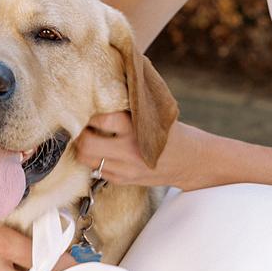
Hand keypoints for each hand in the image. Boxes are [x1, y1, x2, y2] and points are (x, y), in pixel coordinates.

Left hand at [74, 112, 213, 189]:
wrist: (192, 161)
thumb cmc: (172, 131)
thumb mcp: (154, 114)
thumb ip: (129, 107)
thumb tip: (101, 90)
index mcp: (137, 128)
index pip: (101, 119)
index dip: (88, 112)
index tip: (84, 106)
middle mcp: (129, 150)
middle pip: (86, 145)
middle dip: (79, 134)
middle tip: (80, 124)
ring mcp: (126, 169)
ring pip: (87, 161)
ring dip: (83, 148)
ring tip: (88, 137)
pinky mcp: (125, 180)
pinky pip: (98, 171)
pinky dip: (95, 160)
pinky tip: (102, 151)